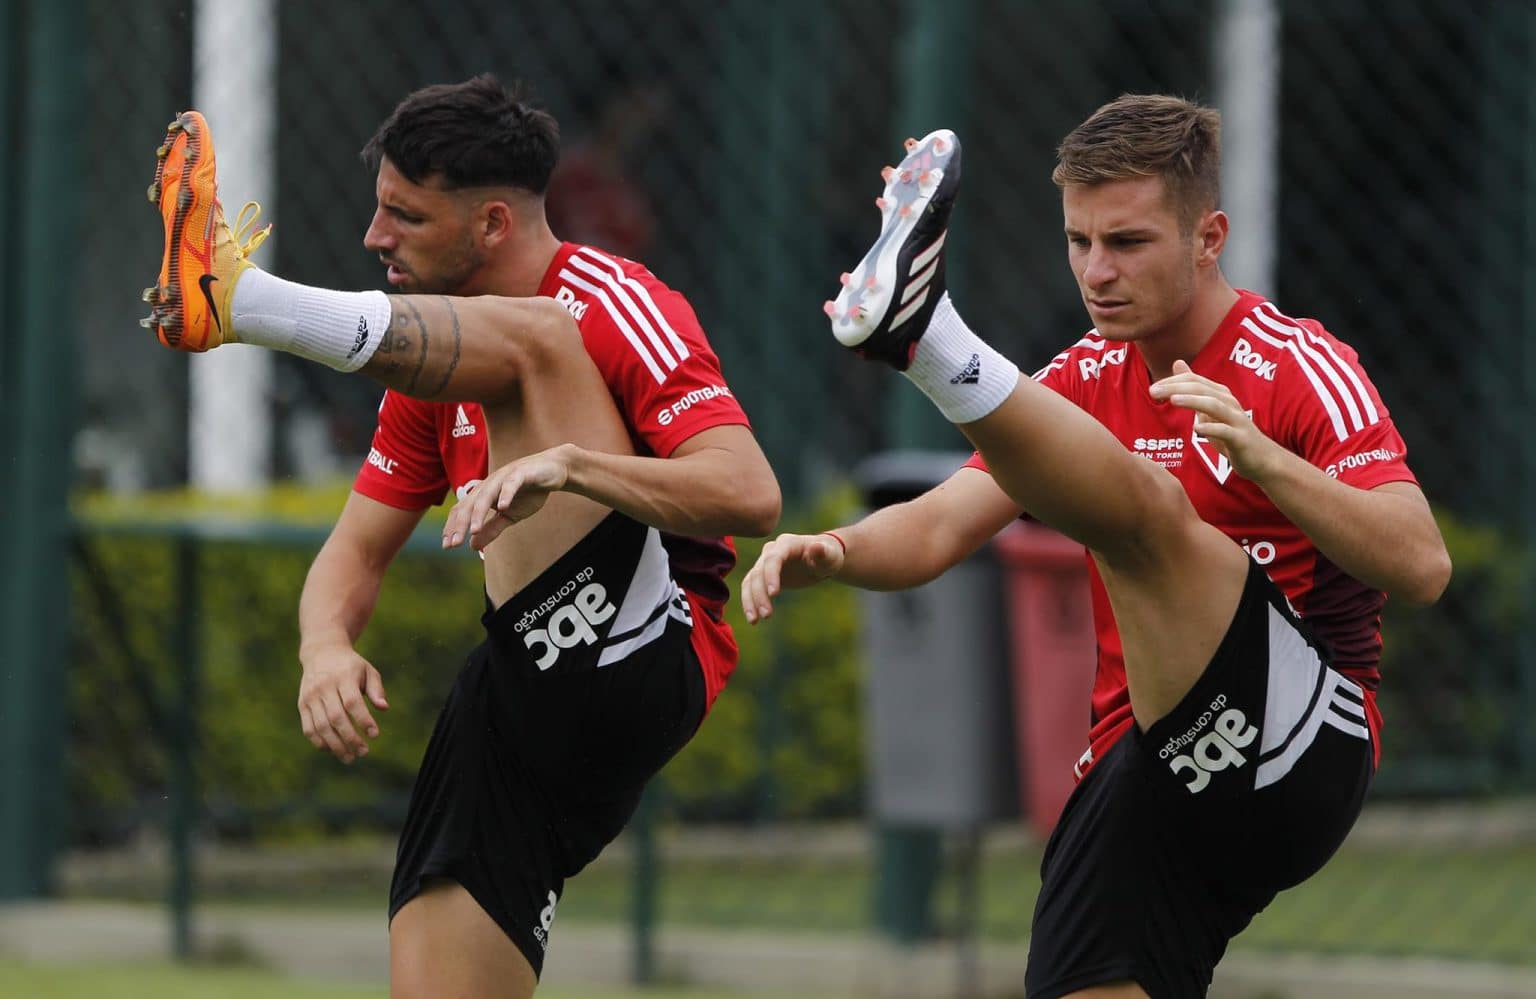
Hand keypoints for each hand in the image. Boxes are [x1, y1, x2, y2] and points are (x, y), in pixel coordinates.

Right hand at [297, 642, 388, 763]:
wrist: (321, 652)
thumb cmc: (350, 665)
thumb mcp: (367, 670)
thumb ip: (376, 689)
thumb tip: (384, 708)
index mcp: (343, 677)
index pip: (352, 702)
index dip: (363, 720)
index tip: (375, 735)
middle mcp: (324, 687)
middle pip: (336, 717)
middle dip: (350, 738)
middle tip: (364, 752)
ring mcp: (310, 697)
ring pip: (321, 726)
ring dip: (335, 745)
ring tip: (349, 758)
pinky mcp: (302, 704)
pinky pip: (308, 728)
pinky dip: (319, 742)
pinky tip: (332, 750)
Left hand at [442, 445, 573, 550]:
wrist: (554, 471)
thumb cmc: (529, 493)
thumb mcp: (510, 516)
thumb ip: (492, 529)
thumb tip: (473, 546)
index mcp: (483, 494)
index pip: (462, 511)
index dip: (453, 527)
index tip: (447, 546)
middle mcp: (489, 485)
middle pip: (469, 504)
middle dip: (460, 524)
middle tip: (454, 544)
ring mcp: (503, 477)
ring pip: (486, 495)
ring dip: (478, 512)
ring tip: (473, 529)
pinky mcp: (521, 473)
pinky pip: (511, 484)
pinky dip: (506, 494)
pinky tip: (502, 507)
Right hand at [741, 532, 845, 623]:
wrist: (821, 559)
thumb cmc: (828, 556)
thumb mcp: (830, 556)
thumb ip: (823, 553)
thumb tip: (817, 546)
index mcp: (787, 543)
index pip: (773, 558)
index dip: (771, 575)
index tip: (774, 595)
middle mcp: (771, 551)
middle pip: (759, 572)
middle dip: (760, 594)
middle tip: (767, 615)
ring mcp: (764, 563)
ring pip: (750, 581)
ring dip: (750, 600)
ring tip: (755, 620)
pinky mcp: (763, 575)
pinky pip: (750, 588)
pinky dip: (749, 602)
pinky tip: (754, 619)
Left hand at [1149, 360, 1280, 481]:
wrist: (1261, 459)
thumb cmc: (1231, 433)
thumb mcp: (1209, 408)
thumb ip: (1194, 388)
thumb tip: (1178, 363)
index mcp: (1220, 395)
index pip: (1194, 380)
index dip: (1173, 381)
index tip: (1153, 388)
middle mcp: (1229, 403)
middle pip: (1201, 388)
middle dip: (1176, 387)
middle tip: (1153, 391)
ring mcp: (1236, 420)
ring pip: (1214, 405)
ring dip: (1193, 401)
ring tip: (1173, 400)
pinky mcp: (1240, 438)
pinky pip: (1226, 431)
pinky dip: (1211, 429)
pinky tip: (1196, 429)